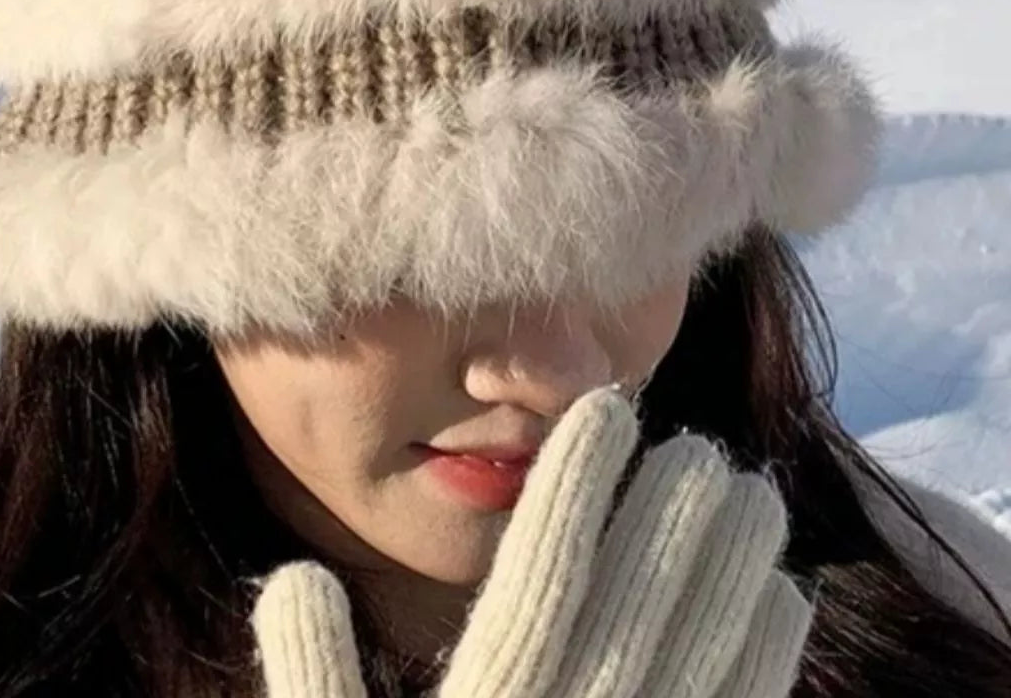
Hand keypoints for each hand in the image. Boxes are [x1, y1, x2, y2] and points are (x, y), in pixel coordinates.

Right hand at [251, 386, 812, 696]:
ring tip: (756, 490)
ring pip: (698, 655)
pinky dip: (767, 659)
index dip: (576, 486)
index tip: (607, 410)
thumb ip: (313, 679)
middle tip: (699, 443)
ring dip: (734, 570)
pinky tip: (788, 597)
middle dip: (671, 515)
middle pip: (634, 607)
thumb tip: (293, 578)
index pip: (540, 576)